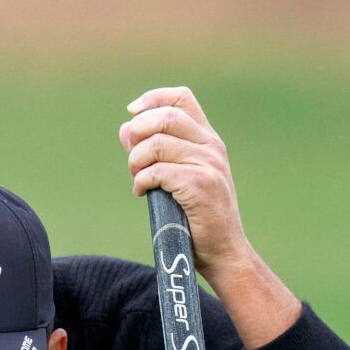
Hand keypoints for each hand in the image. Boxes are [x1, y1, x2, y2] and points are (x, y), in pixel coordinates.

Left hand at [119, 85, 252, 282]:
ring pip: (156, 144)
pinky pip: (157, 171)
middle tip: (133, 161)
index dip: (153, 98)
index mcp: (209, 140)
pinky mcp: (199, 184)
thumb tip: (125, 128)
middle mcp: (211, 147)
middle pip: (164, 117)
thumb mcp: (179, 178)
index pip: (182, 98)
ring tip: (138, 181)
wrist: (224, 252)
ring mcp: (208, 164)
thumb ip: (154, 152)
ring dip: (136, 162)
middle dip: (137, 135)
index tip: (133, 112)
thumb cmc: (198, 218)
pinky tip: (142, 193)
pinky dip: (141, 181)